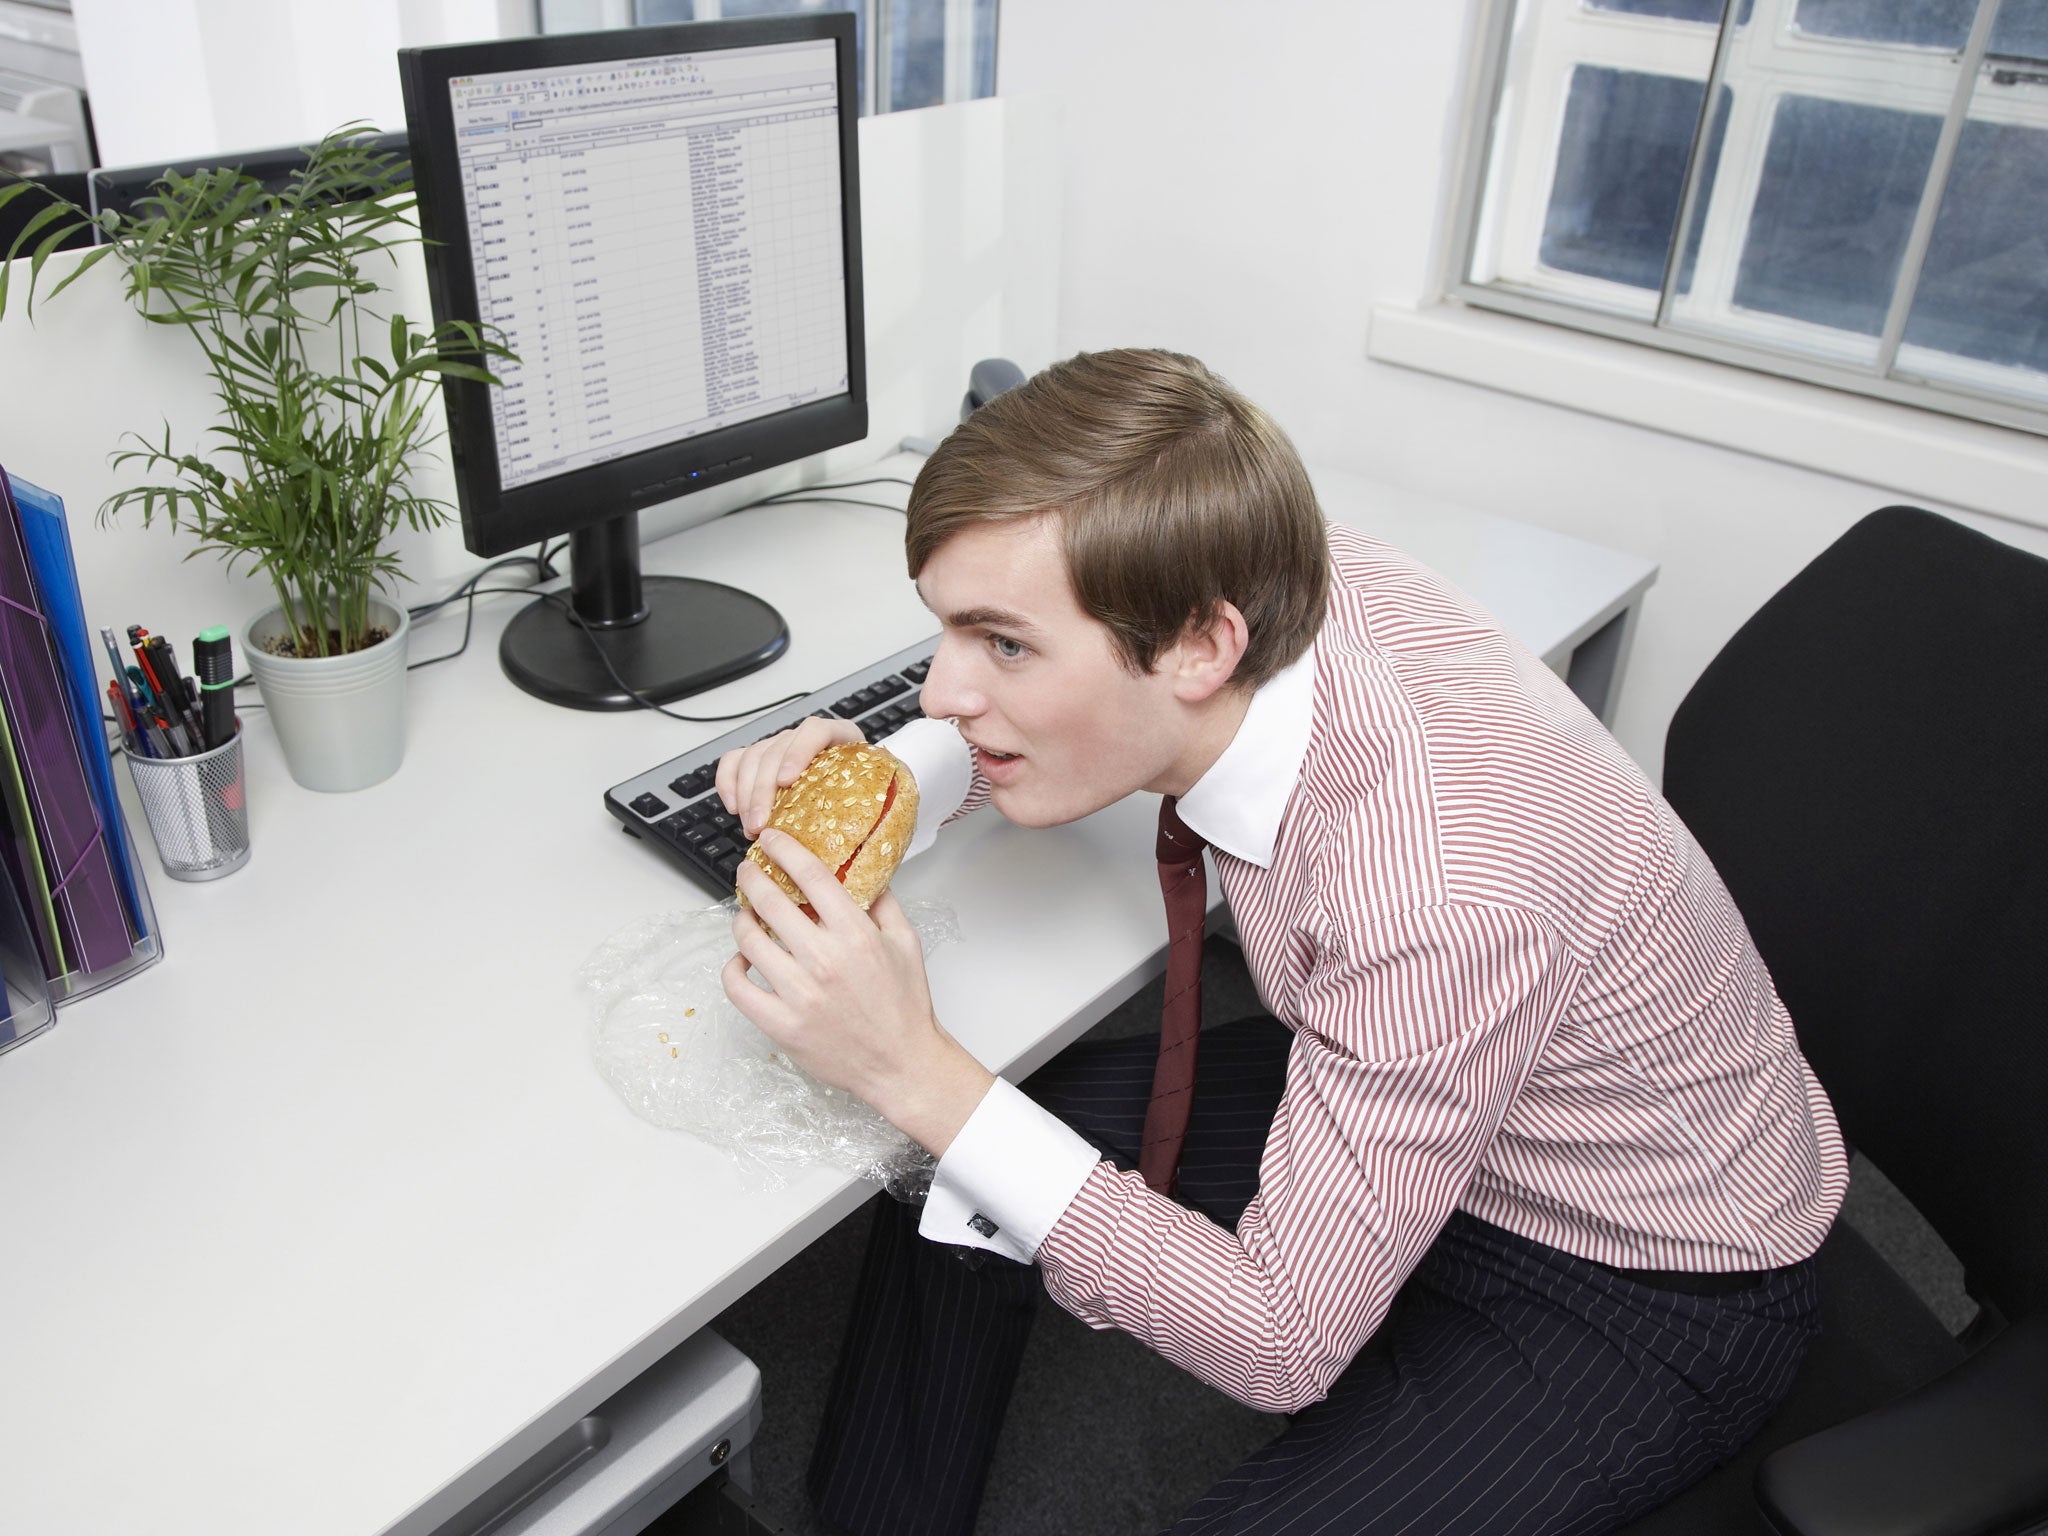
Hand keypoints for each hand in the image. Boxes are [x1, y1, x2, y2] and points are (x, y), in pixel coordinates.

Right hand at [716, 714, 864, 838]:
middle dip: (762, 789)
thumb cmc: (868, 791)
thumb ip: (878, 799)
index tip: (786, 781)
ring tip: (751, 827)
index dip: (798, 752)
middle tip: (761, 825)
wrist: (860, 786)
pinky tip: (733, 807)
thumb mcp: (879, 792)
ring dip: (746, 794)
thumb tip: (874, 826)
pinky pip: (735, 761)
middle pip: (776, 749)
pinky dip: (728, 783)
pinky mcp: (760, 758)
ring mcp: (781, 746)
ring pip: (753, 757)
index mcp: (841, 737)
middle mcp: (807, 738)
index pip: (816, 731)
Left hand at [722, 828, 993, 1156]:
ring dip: (742, 920)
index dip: (784, 849)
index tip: (771, 839)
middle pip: (770, 902)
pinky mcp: (781, 1024)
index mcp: (855, 935)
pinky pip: (738, 987)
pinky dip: (733, 968)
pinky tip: (743, 961)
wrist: (902, 1064)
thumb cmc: (905, 1007)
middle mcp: (823, 960)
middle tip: (748, 871)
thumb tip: (863, 872)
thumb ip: (883, 903)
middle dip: (752, 878)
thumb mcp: (906, 943)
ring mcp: (798, 994)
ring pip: (748, 941)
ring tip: (746, 916)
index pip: (810, 875)